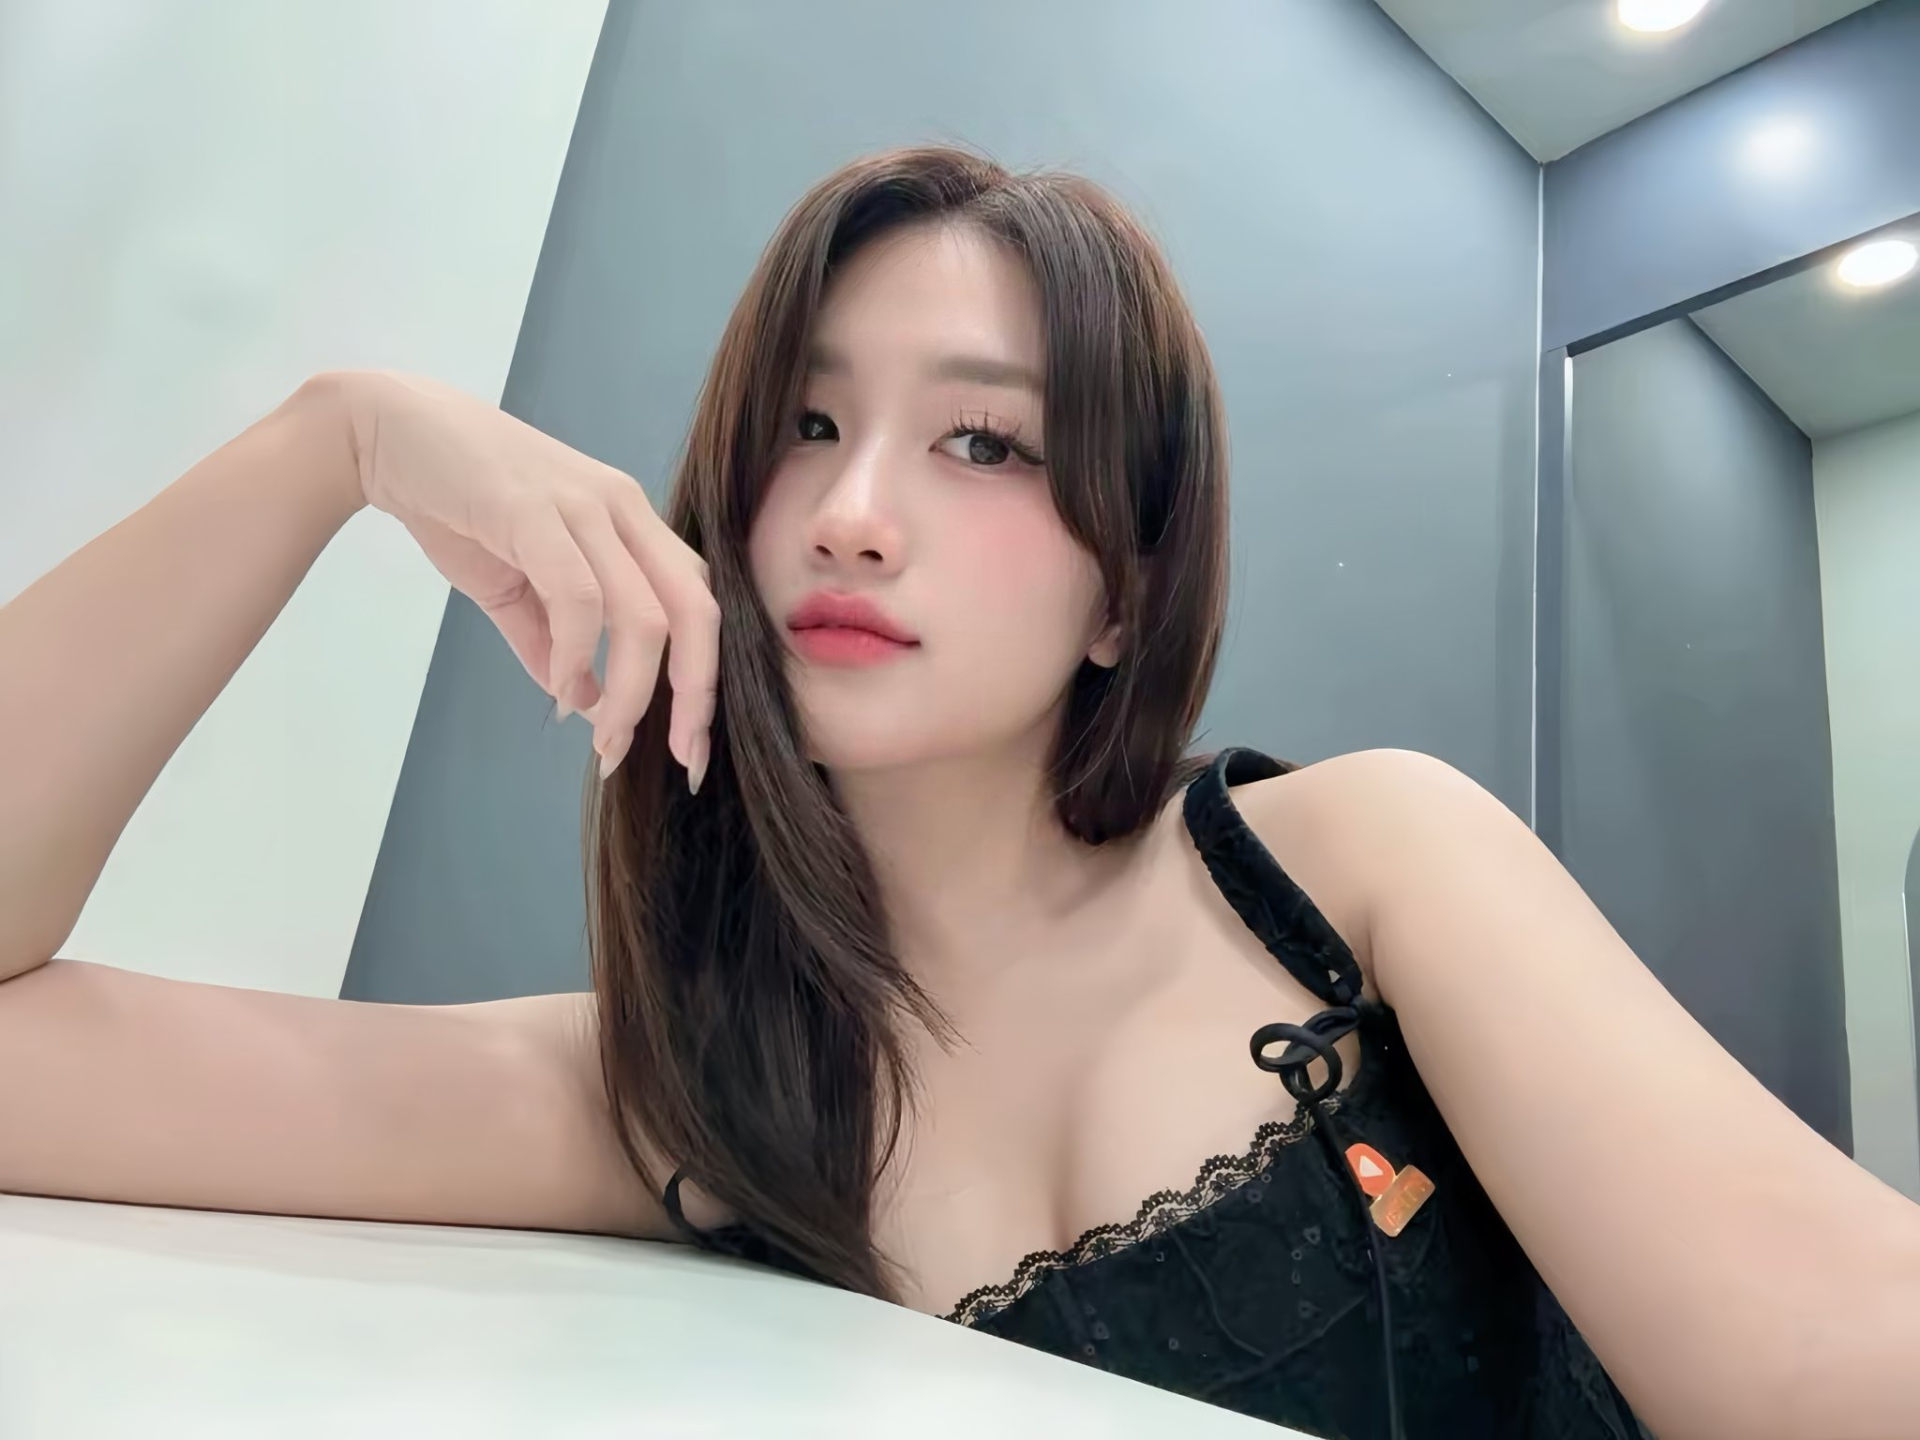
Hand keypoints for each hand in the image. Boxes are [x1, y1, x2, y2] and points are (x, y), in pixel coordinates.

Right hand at [334, 371, 715, 783]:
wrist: (384, 431)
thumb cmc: (456, 503)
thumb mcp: (514, 585)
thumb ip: (550, 641)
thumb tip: (580, 700)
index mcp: (631, 522)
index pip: (697, 603)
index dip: (704, 678)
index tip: (689, 746)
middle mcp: (623, 509)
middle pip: (696, 611)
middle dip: (694, 694)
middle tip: (679, 756)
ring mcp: (584, 505)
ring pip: (644, 614)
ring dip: (631, 691)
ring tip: (605, 739)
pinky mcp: (535, 509)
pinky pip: (579, 596)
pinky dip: (577, 653)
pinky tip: (561, 689)